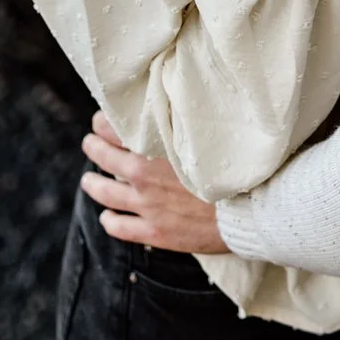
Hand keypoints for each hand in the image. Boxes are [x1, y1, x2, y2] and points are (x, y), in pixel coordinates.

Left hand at [82, 112, 228, 253]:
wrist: (250, 208)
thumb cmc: (235, 165)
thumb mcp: (207, 133)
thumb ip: (182, 123)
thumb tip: (168, 108)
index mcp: (156, 147)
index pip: (116, 127)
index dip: (105, 121)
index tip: (102, 119)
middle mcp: (144, 175)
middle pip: (105, 157)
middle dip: (94, 147)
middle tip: (90, 142)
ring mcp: (147, 205)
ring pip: (105, 193)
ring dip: (93, 184)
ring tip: (88, 180)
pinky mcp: (155, 231)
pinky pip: (120, 227)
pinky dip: (109, 220)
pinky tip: (107, 216)